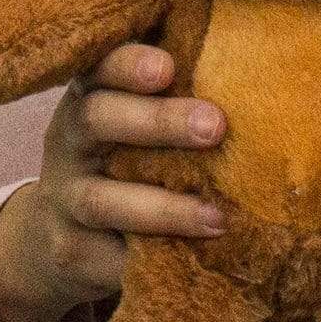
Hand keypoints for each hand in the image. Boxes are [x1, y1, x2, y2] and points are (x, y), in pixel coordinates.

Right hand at [0, 40, 226, 321]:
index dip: (129, 64)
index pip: (101, 66)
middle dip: (158, 120)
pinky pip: (111, 256)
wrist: (59, 236)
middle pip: (99, 119)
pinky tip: (195, 258)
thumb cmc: (125, 157)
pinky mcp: (72, 250)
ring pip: (104, 199)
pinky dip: (153, 256)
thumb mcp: (137, 119)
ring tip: (217, 217)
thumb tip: (261, 69)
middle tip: (215, 126)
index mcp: (91, 94)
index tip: (168, 67)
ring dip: (164, 207)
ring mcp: (65, 197)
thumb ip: (179, 92)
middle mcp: (69, 139)